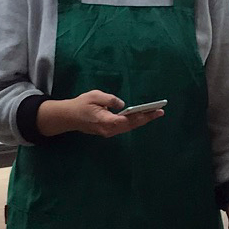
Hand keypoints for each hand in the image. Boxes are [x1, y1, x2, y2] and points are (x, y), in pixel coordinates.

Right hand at [37, 91, 163, 138]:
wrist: (68, 117)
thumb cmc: (81, 104)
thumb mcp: (94, 96)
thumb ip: (110, 100)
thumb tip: (122, 104)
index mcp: (106, 121)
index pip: (128, 120)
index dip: (142, 116)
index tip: (153, 111)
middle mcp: (108, 130)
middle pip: (131, 125)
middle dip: (146, 118)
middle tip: (160, 111)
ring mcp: (108, 132)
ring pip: (128, 127)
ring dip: (141, 121)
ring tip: (154, 113)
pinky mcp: (108, 131)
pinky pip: (124, 127)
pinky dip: (134, 122)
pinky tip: (141, 116)